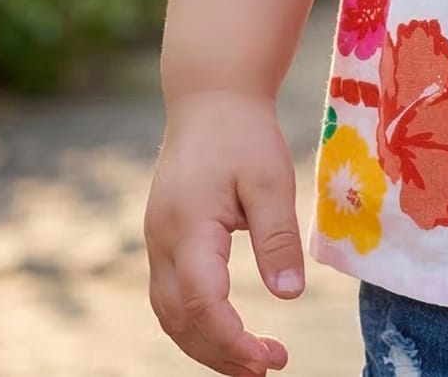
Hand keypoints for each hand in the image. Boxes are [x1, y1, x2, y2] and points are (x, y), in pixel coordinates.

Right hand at [145, 91, 304, 375]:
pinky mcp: (165, 239)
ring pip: (170, 314)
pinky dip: (196, 322)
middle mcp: (162, 242)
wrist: (211, 97)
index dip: (231, 341)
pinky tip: (229, 329)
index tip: (268, 359)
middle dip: (220, 354)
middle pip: (179, 321)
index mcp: (186, 229)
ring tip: (253, 359)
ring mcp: (158, 242)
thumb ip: (277, 237)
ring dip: (207, 344)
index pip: (200, 305)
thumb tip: (289, 295)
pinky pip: (172, 296)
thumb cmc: (244, 134)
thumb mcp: (271, 180)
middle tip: (269, 367)